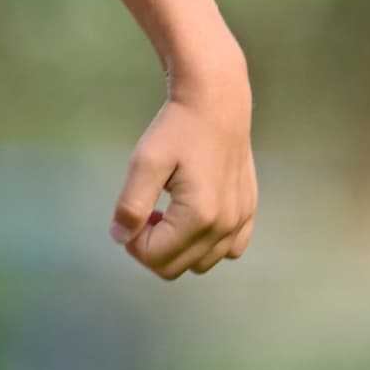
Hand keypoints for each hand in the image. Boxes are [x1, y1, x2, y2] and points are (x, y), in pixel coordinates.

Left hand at [111, 85, 256, 279]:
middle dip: (153, 248)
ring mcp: (241, 220)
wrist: (217, 102)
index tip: (131, 216)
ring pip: (202, 263)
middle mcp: (224, 226)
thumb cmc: (178, 128)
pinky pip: (230, 249)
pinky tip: (196, 218)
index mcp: (198, 217)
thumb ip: (130, 206)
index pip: (154, 258)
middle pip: (176, 267)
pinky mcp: (249, 211)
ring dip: (178, 247)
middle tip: (146, 214)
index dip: (133, 243)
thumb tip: (120, 238)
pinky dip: (208, 244)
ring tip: (169, 213)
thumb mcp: (144, 163)